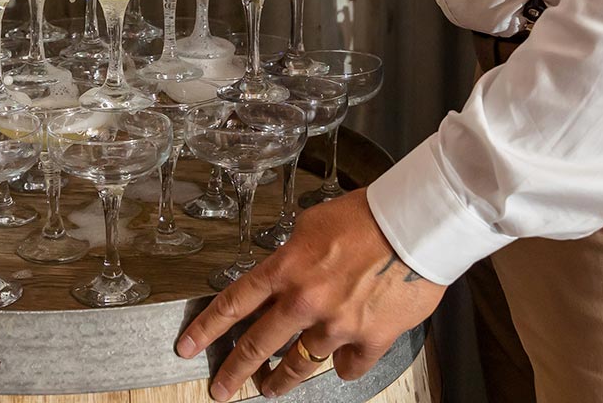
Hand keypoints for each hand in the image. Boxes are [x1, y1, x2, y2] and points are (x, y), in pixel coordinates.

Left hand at [176, 189, 446, 399]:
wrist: (414, 227)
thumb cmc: (364, 217)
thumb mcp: (310, 225)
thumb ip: (292, 255)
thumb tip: (286, 270)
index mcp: (285, 269)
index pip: (233, 304)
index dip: (206, 330)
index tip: (188, 348)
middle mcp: (304, 302)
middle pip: (257, 345)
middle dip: (235, 373)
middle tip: (220, 390)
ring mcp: (337, 325)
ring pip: (300, 364)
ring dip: (283, 379)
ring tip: (271, 388)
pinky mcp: (371, 339)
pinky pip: (348, 366)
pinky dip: (343, 366)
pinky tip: (339, 365)